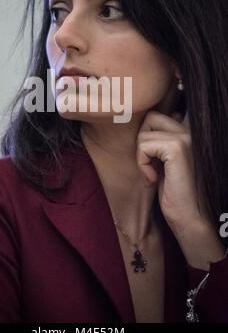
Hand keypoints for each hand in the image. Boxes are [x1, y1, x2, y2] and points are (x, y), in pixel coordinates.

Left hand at [136, 109, 207, 233]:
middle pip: (150, 117)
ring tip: (153, 174)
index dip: (146, 135)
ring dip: (141, 156)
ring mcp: (185, 138)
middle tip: (150, 165)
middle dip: (143, 141)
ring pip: (144, 132)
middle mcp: (190, 131)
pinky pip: (144, 145)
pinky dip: (142, 164)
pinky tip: (154, 179)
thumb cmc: (175, 193)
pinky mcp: (177, 149)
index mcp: (189, 132)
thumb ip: (161, 142)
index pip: (158, 115)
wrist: (190, 218)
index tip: (151, 161)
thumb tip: (148, 122)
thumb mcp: (165, 161)